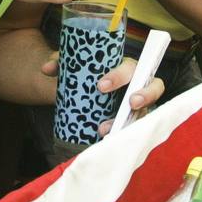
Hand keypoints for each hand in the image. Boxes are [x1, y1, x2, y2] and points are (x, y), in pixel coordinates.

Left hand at [35, 52, 164, 135]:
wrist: (86, 91)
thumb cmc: (87, 74)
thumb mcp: (76, 66)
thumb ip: (61, 62)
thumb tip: (47, 68)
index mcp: (126, 67)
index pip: (130, 67)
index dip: (120, 76)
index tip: (100, 86)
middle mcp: (139, 84)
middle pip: (154, 86)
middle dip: (144, 94)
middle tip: (130, 103)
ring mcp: (139, 105)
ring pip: (146, 111)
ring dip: (130, 120)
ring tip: (105, 129)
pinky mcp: (134, 120)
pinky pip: (135, 127)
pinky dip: (124, 132)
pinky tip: (107, 138)